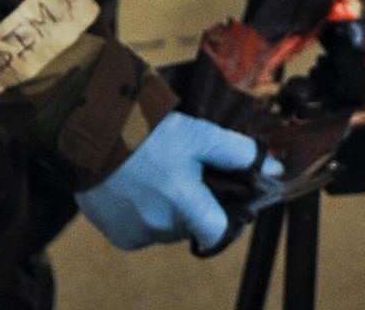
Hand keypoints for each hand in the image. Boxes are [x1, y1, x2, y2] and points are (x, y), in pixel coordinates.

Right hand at [74, 112, 270, 251]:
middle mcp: (159, 226)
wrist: (90, 133)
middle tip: (187, 174)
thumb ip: (238, 153)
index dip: (227, 220)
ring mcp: (134, 233)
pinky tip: (139, 185)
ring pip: (166, 229)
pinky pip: (141, 230)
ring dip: (168, 209)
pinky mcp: (115, 233)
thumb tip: (273, 169)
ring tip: (160, 175)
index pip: (217, 233)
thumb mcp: (199, 134)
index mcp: (183, 204)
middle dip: (194, 205)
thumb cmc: (147, 132)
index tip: (225, 204)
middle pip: (191, 227)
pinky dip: (144, 213)